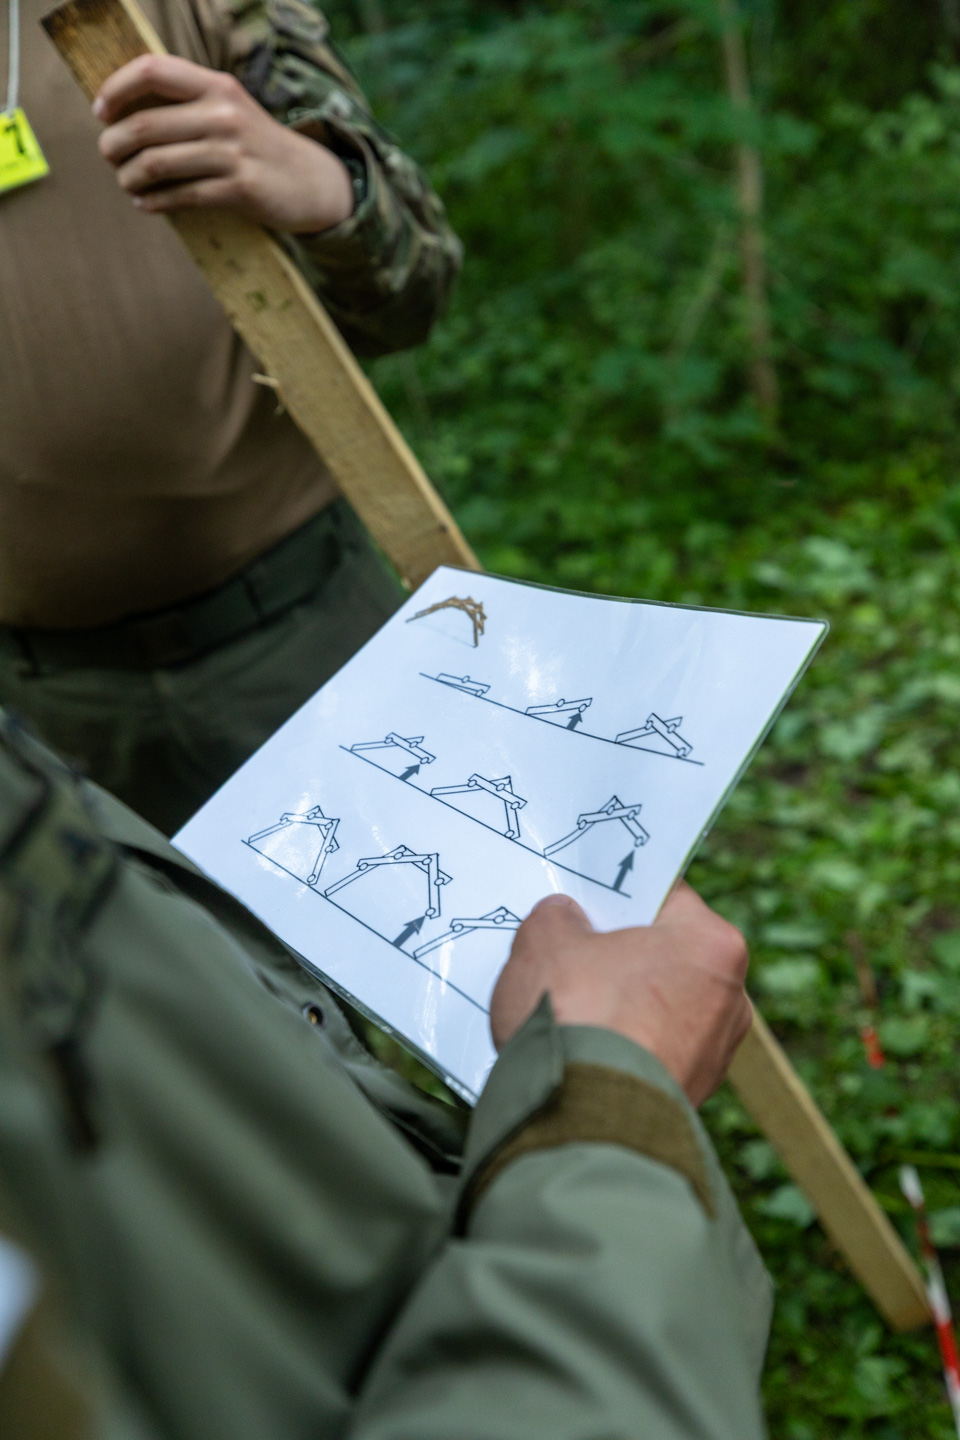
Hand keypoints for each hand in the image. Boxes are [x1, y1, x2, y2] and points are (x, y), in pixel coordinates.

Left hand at [94, 54, 354, 232]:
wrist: (310, 181)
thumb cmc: (257, 146)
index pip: (152, 70)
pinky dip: (154, 202)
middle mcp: (223, 114)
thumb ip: (187, 104)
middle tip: (109, 155)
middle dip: (114, 145)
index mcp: (216, 85)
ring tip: (126, 182)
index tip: (102, 111)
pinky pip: (181, 196)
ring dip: (130, 177)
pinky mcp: (239, 190)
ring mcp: (232, 153)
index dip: (116, 89)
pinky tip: (145, 203)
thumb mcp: (228, 109)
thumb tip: (124, 113)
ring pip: (157, 164)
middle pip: (144, 125)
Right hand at [490, 883, 750, 1105]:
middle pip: (662, 955)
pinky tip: (577, 1049)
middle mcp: (730, 998)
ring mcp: (713, 1055)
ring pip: (655, 1007)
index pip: (664, 896)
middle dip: (616, 954)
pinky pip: (648, 1052)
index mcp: (712, 943)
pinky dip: (618, 1047)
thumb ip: (557, 917)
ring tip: (564, 1007)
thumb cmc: (578, 1017)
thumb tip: (564, 920)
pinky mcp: (690, 1098)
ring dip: (616, 1004)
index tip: (587, 899)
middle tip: (567, 953)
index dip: (618, 894)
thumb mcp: (547, 940)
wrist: (583, 1120)